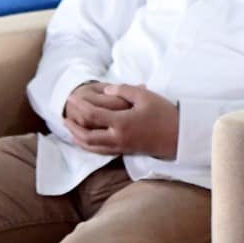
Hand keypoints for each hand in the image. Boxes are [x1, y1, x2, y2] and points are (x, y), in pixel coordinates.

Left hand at [62, 83, 179, 160]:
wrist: (180, 136)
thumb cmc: (164, 113)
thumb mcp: (144, 96)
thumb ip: (123, 91)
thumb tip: (105, 91)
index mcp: (122, 123)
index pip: (92, 116)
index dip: (79, 106)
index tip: (71, 98)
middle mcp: (118, 138)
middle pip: (87, 137)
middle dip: (73, 127)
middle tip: (64, 117)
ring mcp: (122, 147)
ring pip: (92, 147)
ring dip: (78, 138)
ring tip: (70, 129)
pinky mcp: (126, 151)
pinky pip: (101, 151)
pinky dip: (89, 146)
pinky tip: (87, 140)